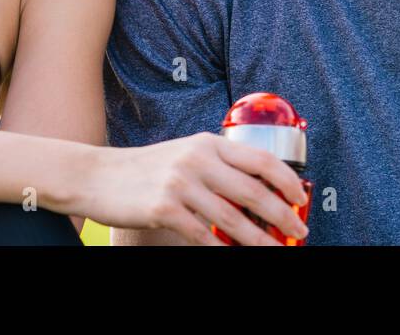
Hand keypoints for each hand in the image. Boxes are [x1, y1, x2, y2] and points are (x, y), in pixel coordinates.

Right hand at [83, 132, 309, 245]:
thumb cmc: (147, 169)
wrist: (99, 176)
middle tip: (298, 231)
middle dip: (281, 215)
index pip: (259, 158)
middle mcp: (197, 159)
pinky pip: (202, 236)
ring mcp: (180, 184)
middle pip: (252, 191)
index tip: (301, 197)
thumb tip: (258, 191)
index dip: (286, 180)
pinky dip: (222, 250)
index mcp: (207, 143)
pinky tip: (234, 256)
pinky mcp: (164, 208)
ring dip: (259, 240)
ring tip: (275, 251)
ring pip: (232, 219)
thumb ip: (217, 165)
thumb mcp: (185, 154)